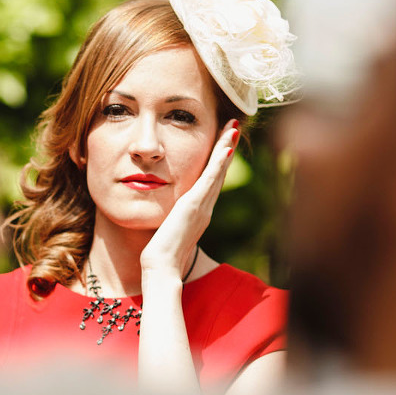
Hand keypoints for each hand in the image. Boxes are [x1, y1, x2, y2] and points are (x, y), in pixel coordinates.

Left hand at [140, 120, 240, 277]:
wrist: (162, 268)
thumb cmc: (161, 255)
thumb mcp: (168, 230)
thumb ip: (172, 219)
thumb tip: (168, 215)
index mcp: (199, 212)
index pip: (210, 180)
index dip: (218, 160)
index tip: (222, 142)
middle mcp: (206, 207)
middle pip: (219, 172)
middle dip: (226, 148)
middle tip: (234, 126)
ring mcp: (202, 206)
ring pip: (217, 172)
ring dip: (226, 148)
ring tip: (233, 127)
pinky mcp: (195, 206)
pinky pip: (209, 180)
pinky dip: (218, 164)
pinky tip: (225, 147)